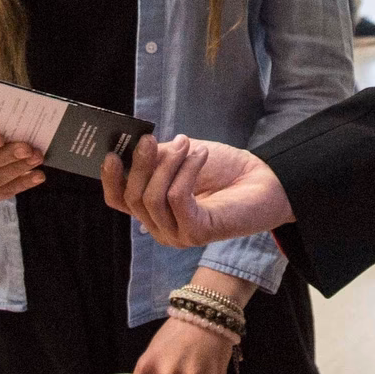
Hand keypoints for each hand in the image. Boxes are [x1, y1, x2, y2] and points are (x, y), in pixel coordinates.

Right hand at [102, 135, 292, 247]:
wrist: (264, 181)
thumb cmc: (221, 169)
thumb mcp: (180, 157)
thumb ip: (155, 156)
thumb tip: (131, 146)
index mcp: (152, 209)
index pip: (118, 199)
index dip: (110, 178)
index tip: (112, 152)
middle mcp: (160, 227)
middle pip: (133, 198)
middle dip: (141, 164)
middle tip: (151, 139)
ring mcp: (177, 234)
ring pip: (152, 198)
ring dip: (168, 164)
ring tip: (186, 144)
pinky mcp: (196, 234)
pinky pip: (177, 199)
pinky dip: (186, 171)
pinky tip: (200, 155)